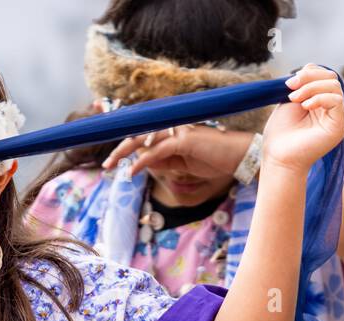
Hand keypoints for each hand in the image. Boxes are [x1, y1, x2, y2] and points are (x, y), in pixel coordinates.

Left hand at [100, 124, 253, 178]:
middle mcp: (173, 126)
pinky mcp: (184, 140)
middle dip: (120, 149)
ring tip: (111, 167)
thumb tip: (142, 162)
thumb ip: (163, 161)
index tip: (113, 158)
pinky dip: (143, 161)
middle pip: (139, 134)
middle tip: (106, 165)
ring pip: (144, 139)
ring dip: (124, 153)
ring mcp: (178, 131)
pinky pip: (158, 150)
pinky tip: (132, 170)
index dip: (127, 143)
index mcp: (172, 130)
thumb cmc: (214, 160)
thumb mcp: (182, 165)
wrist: (238, 159)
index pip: (144, 134)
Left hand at [261, 64, 343, 174]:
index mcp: (319, 102)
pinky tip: (305, 106)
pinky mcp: (339, 127)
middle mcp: (330, 109)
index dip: (308, 72)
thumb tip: (308, 68)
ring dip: (312, 88)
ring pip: (335, 86)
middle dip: (309, 78)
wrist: (279, 158)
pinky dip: (320, 98)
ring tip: (295, 99)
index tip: (288, 83)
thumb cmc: (280, 134)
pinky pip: (337, 101)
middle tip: (291, 90)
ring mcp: (336, 118)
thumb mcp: (289, 101)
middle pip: (331, 78)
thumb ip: (301, 84)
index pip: (323, 75)